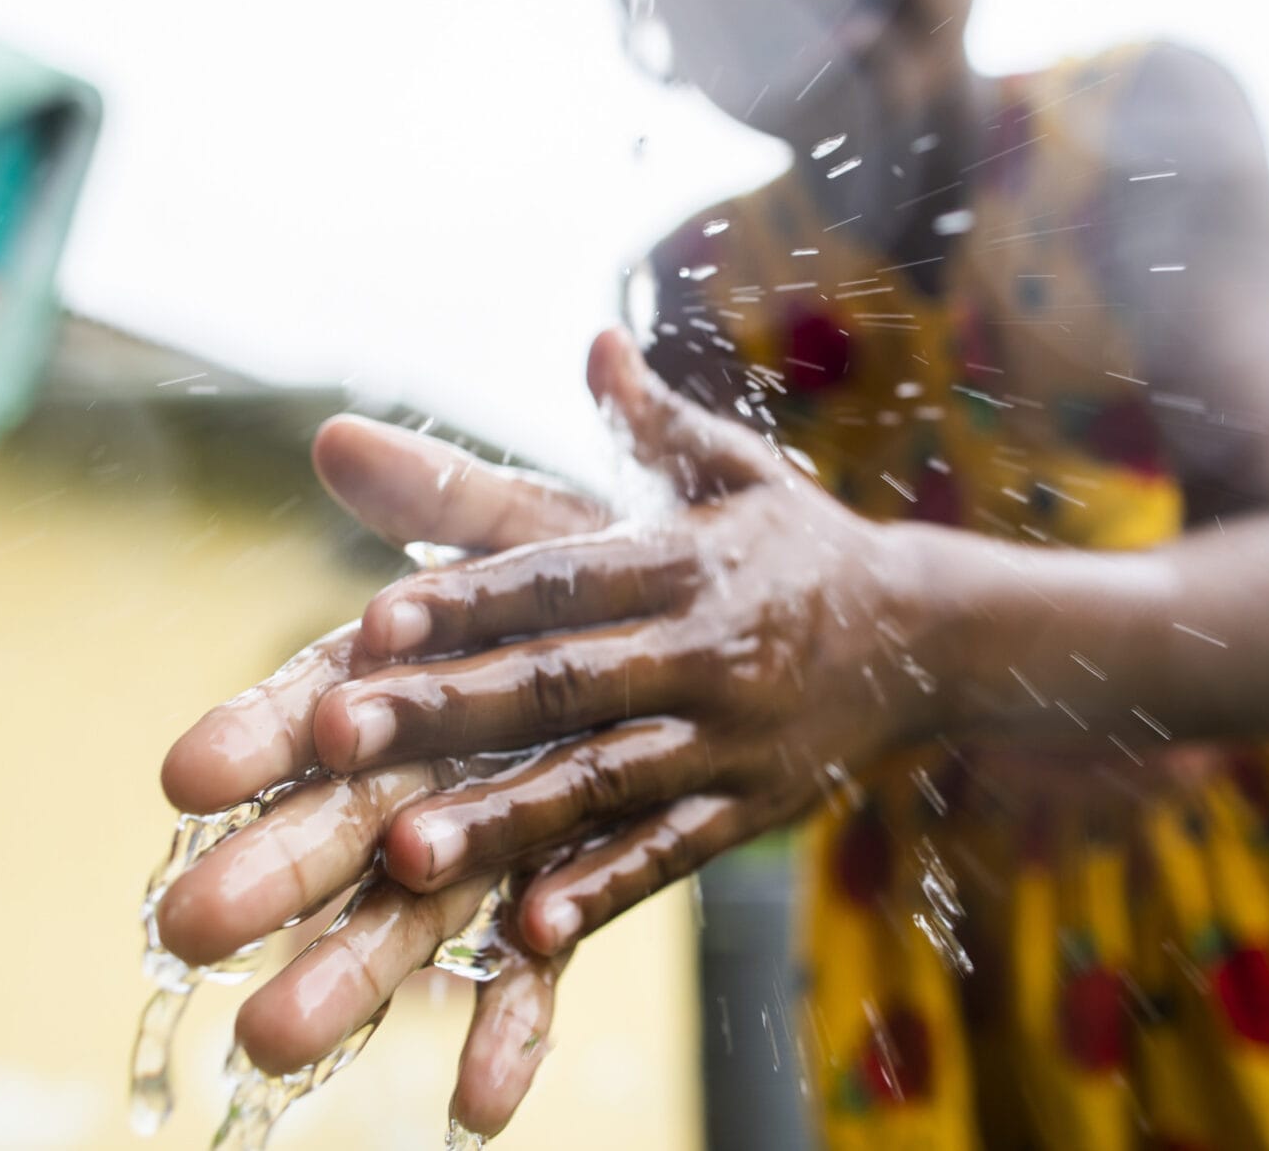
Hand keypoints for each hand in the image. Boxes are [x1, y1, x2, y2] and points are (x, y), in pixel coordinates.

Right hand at [156, 413, 604, 1134]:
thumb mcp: (544, 525)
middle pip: (350, 818)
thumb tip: (337, 435)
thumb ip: (450, 499)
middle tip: (186, 929)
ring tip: (273, 1047)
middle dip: (278, 870)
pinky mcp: (563, 898)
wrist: (750, 636)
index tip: (189, 775)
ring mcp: (495, 839)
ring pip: (422, 911)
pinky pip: (542, 970)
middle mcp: (439, 764)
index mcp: (422, 669)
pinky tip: (484, 1107)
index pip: (327, 697)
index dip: (263, 731)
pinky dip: (513, 1030)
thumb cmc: (617, 574)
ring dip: (358, 975)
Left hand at [317, 330, 937, 956]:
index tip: (372, 620)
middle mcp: (704, 648)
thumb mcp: (736, 470)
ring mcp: (730, 738)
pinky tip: (528, 930)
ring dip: (504, 818)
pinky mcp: (752, 810)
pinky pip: (671, 856)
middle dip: (445, 709)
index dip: (467, 596)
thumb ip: (652, 419)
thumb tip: (594, 339)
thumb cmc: (801, 546)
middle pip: (559, 682)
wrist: (932, 636)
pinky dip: (604, 890)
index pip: (561, 577)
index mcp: (685, 559)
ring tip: (404, 854)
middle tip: (336, 735)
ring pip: (603, 781)